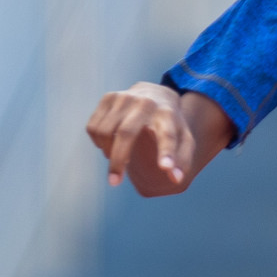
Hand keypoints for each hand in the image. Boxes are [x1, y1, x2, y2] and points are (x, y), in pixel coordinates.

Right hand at [85, 82, 195, 196]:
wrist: (155, 94)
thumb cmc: (169, 124)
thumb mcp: (183, 139)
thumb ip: (183, 160)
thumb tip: (176, 179)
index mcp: (168, 116)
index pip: (167, 134)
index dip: (166, 152)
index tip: (165, 168)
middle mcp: (146, 103)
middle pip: (126, 133)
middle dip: (118, 160)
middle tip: (114, 182)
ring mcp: (125, 98)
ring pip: (105, 132)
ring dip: (108, 152)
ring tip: (119, 158)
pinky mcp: (109, 97)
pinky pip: (94, 127)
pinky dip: (98, 141)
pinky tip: (110, 143)